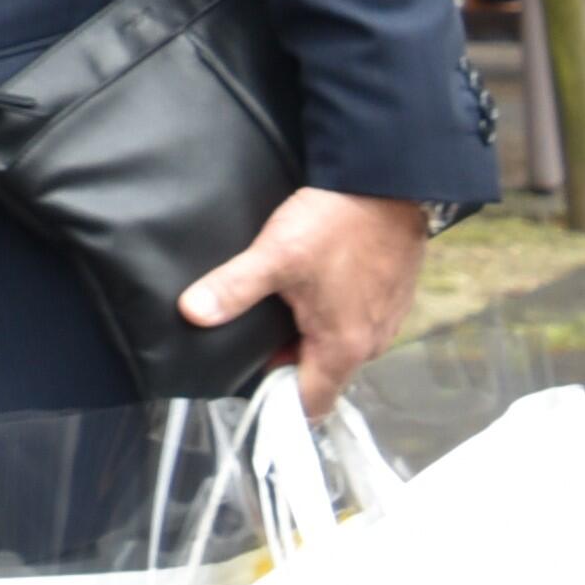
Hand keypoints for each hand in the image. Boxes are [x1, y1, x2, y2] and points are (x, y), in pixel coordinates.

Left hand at [177, 185, 429, 416]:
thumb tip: (192, 313)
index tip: (249, 385)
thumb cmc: (336, 225)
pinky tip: (312, 285)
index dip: (278, 401)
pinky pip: (356, 319)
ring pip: (338, 344)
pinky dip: (333, 312)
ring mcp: (386, 319)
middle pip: (320, 372)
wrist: (388, 183)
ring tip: (280, 304)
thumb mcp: (275, 257)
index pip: (311, 402)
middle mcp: (372, 342)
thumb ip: (232, 288)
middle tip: (254, 331)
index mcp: (343, 347)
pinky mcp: (392, 295)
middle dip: (286, 359)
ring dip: (310, 333)